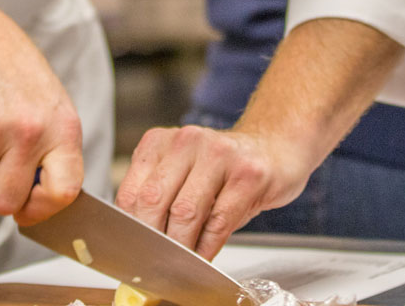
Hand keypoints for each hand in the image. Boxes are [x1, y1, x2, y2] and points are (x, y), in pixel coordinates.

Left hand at [116, 124, 311, 258]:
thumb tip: (138, 245)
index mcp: (160, 141)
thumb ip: (160, 199)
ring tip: (181, 263)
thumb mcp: (184, 174)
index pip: (130, 192)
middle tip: (157, 262)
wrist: (274, 148)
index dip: (130, 230)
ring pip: (185, 212)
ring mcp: (219, 154)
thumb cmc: (224, 170)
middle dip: (153, 240)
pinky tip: (204, 257)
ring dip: (181, 247)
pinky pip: (218, 221)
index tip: (135, 252)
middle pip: (153, 201)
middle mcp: (187, 141)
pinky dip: (207, 247)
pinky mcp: (248, 174)